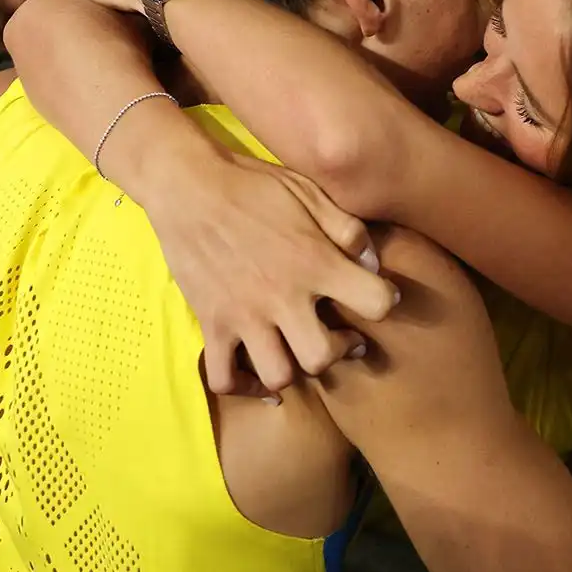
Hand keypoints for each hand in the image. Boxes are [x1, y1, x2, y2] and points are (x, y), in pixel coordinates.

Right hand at [144, 148, 397, 397]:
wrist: (187, 185)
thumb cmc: (253, 185)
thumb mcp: (309, 192)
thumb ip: (347, 229)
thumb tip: (373, 264)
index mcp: (314, 262)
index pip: (375, 302)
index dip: (384, 301)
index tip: (376, 296)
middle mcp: (281, 297)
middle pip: (321, 358)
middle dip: (337, 352)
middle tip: (338, 335)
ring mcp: (243, 316)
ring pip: (277, 376)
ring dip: (293, 369)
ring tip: (297, 350)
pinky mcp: (211, 324)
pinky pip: (225, 378)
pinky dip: (243, 385)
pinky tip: (258, 373)